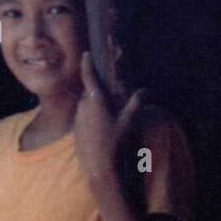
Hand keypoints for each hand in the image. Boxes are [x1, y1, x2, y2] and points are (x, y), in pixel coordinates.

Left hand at [74, 50, 143, 188]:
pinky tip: (101, 128)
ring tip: (108, 115)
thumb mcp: (128, 121)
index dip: (87, 64)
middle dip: (97, 91)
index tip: (86, 54)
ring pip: (86, 105)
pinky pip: (83, 117)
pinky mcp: (75, 129)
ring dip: (95, 105)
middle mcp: (82, 106)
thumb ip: (135, 103)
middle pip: (89, 92)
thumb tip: (145, 90)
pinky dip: (91, 117)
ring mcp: (77, 118)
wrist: (98, 166)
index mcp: (94, 101)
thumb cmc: (114, 142)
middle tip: (110, 94)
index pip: (88, 77)